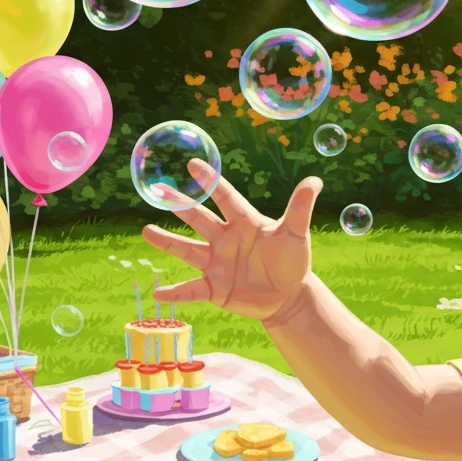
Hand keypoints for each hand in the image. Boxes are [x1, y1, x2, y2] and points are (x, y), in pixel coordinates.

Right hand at [141, 159, 321, 321]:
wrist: (288, 296)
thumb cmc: (291, 261)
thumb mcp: (296, 234)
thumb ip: (300, 208)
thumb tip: (315, 180)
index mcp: (244, 223)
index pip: (225, 199)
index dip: (211, 182)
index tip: (193, 165)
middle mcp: (225, 240)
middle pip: (199, 219)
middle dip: (180, 205)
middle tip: (158, 189)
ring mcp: (217, 264)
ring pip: (188, 250)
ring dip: (168, 242)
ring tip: (146, 231)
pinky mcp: (215, 288)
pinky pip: (192, 290)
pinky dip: (176, 293)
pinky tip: (158, 294)